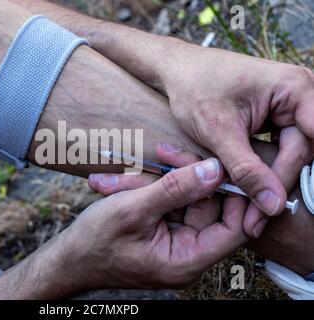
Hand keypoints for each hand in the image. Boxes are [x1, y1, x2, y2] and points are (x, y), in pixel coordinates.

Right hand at [60, 155, 246, 289]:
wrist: (69, 258)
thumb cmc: (95, 242)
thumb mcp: (133, 210)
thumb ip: (176, 189)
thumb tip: (214, 169)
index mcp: (187, 259)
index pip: (235, 228)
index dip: (236, 195)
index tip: (223, 164)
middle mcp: (186, 252)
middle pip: (208, 206)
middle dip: (186, 176)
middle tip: (164, 153)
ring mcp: (174, 240)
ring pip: (185, 200)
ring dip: (159, 180)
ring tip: (124, 177)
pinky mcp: (161, 229)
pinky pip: (167, 202)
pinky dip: (149, 188)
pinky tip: (120, 184)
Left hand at [156, 44, 313, 236]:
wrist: (179, 70)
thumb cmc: (195, 89)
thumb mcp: (218, 132)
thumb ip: (246, 169)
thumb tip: (273, 205)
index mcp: (295, 88)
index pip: (305, 144)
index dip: (287, 179)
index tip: (271, 211)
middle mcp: (302, 94)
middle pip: (300, 152)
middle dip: (274, 188)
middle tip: (252, 223)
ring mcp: (292, 105)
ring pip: (290, 155)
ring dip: (268, 184)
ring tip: (249, 218)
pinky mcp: (279, 116)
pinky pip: (279, 148)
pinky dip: (262, 170)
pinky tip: (249, 195)